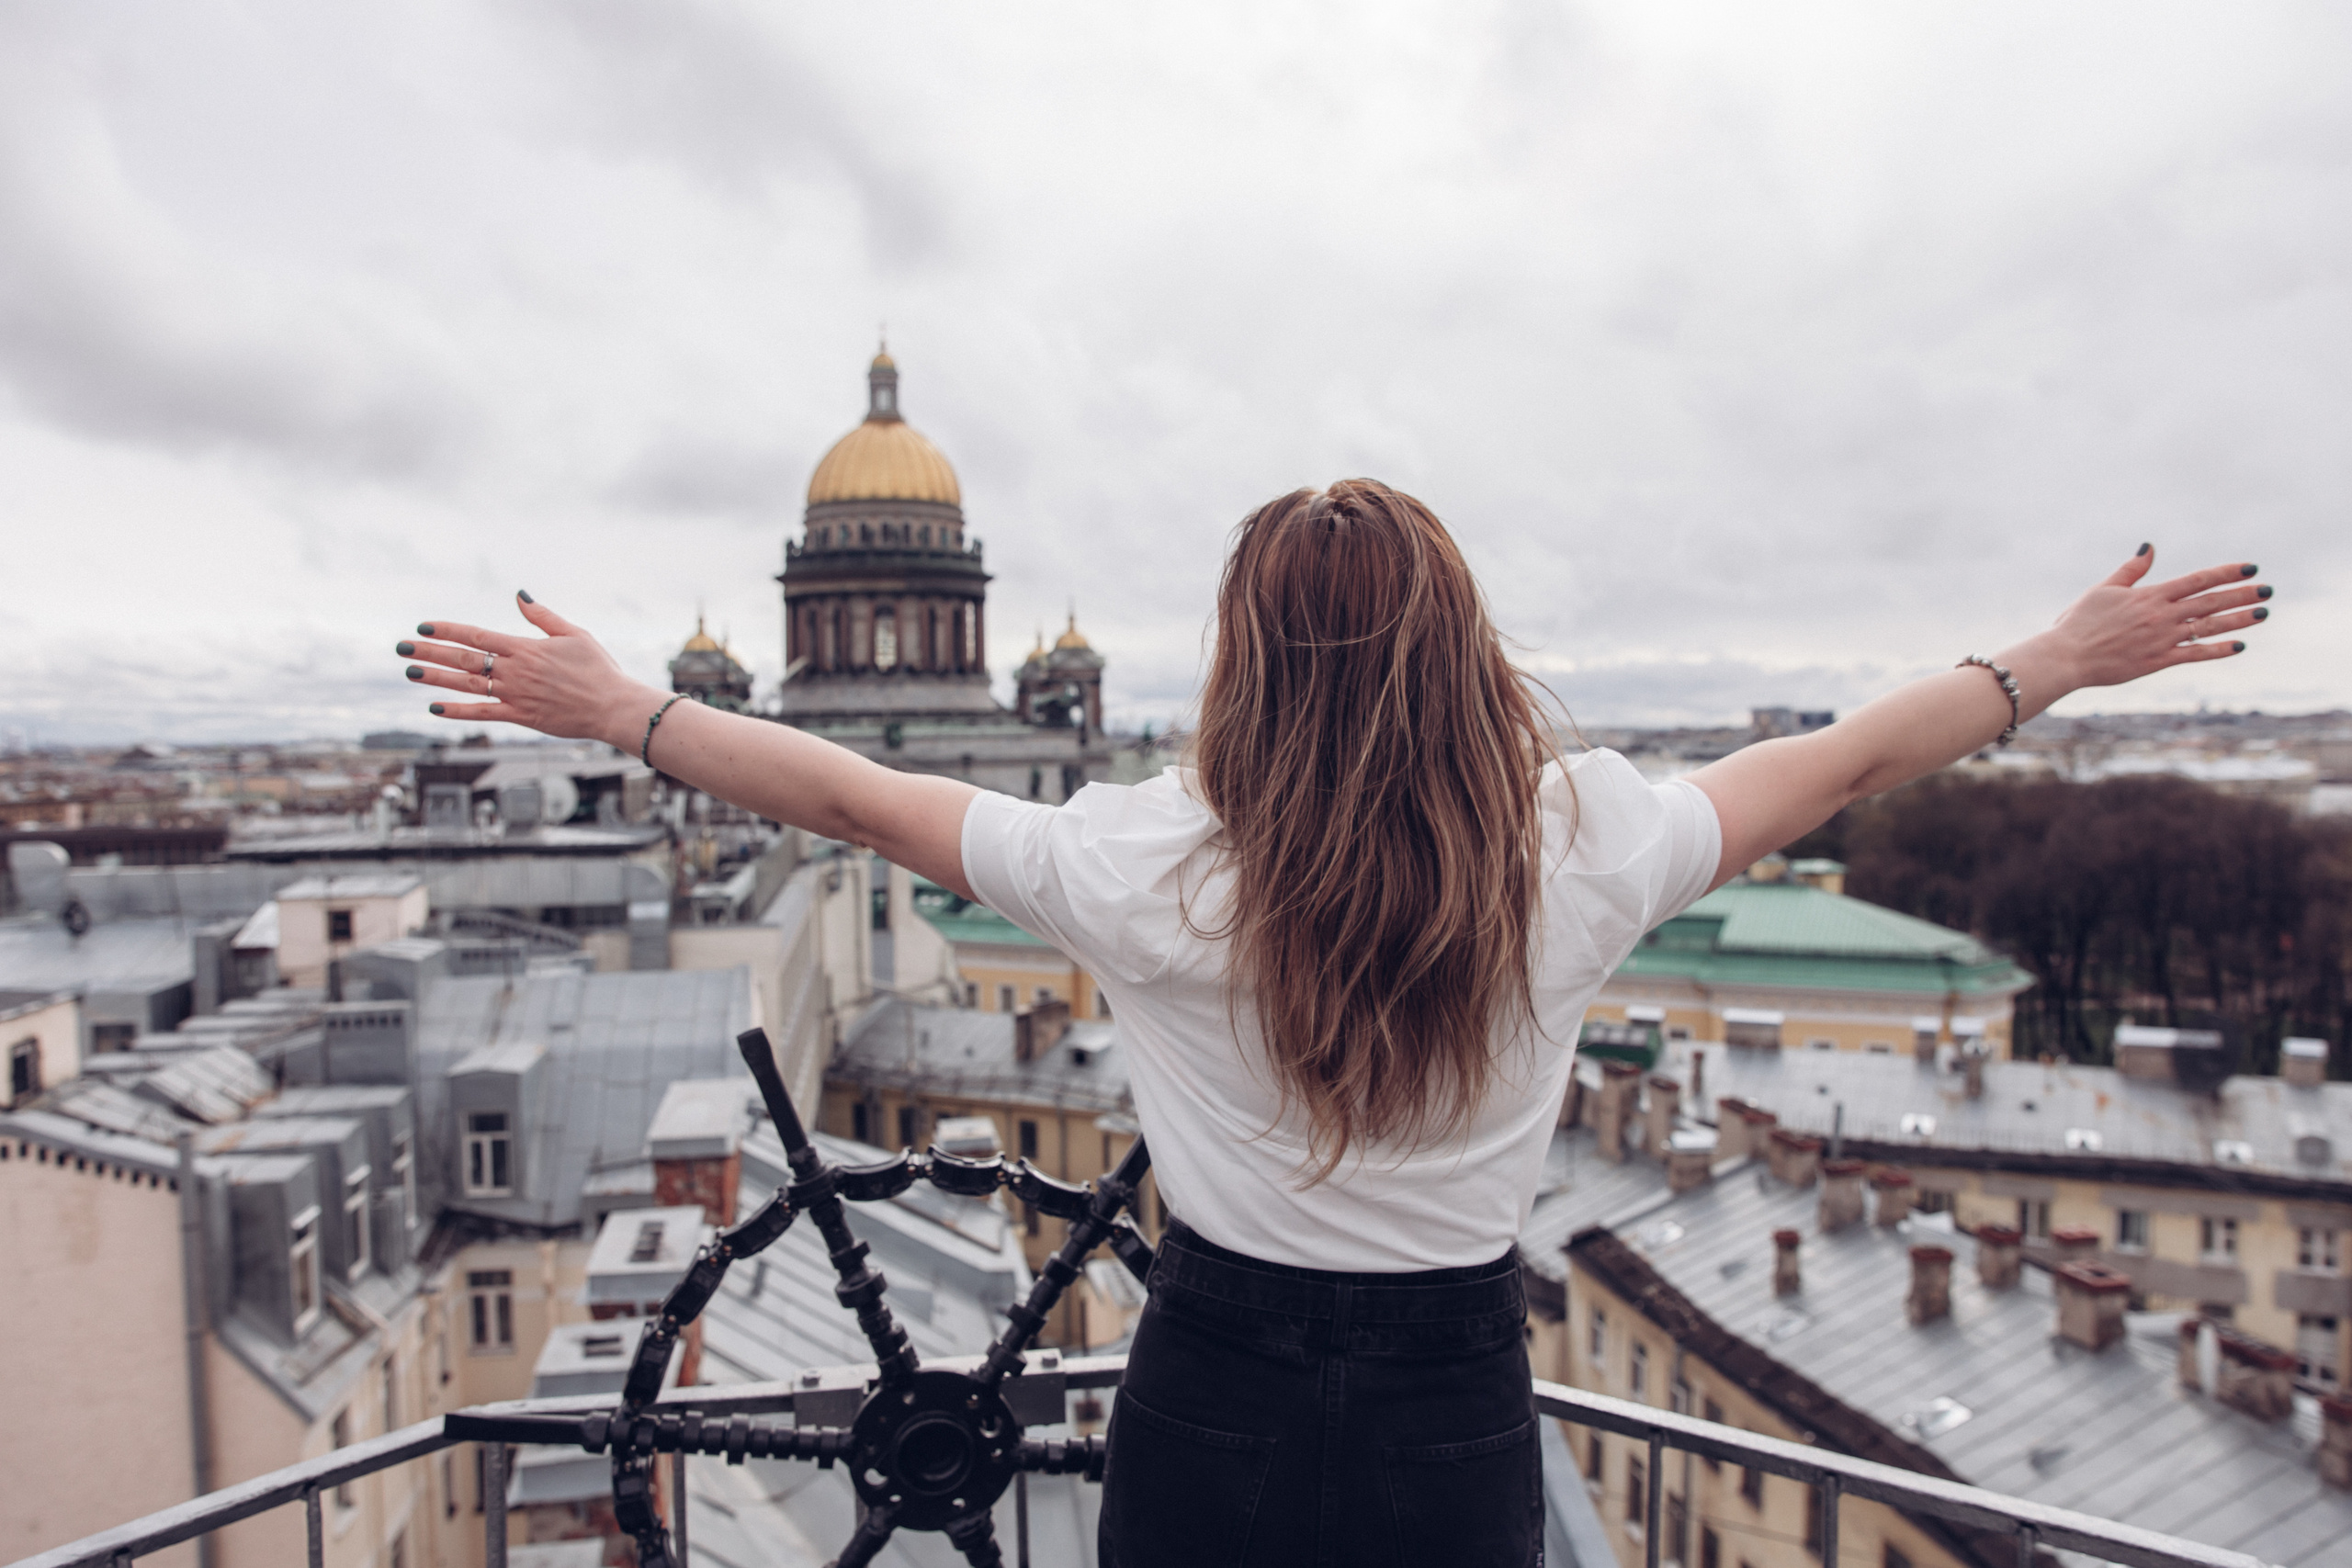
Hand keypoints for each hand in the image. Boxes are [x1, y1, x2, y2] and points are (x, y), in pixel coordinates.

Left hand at [394, 592, 662, 745]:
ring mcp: (515, 694)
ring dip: (435, 678)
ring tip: (410, 672)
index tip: (423, 625)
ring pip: (466, 685)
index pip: (476, 635)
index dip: (446, 629)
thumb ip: (542, 617)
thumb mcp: (574, 634)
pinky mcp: (521, 717)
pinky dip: (458, 711)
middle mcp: (515, 670)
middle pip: (463, 658)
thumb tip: (519, 595)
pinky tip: (435, 708)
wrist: (613, 706)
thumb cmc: (598, 669)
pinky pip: (482, 713)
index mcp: (525, 648)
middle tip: (401, 647)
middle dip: (429, 651)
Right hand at [2044, 547, 2270, 690]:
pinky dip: (2219, 650)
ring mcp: (2162, 640)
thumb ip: (2131, 570)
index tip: (2250, 568)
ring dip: (2239, 619)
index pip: (2197, 580)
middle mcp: (2161, 616)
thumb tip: (2149, 546)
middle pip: (2211, 602)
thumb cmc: (2079, 622)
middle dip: (2242, 594)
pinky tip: (2239, 646)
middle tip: (2267, 589)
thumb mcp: (2104, 589)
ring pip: (2209, 627)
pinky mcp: (2158, 661)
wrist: (2067, 656)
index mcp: (2150, 596)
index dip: (2226, 573)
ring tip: (2262, 613)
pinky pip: (2195, 655)